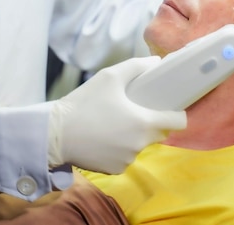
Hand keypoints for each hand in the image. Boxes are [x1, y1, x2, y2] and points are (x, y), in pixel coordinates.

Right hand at [47, 56, 186, 173]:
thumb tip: (156, 62)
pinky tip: (103, 138)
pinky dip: (119, 149)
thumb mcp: (110, 76)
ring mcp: (127, 159)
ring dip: (133, 136)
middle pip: (159, 133)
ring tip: (113, 123)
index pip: (178, 122)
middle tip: (133, 110)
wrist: (55, 134)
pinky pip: (125, 157)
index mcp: (144, 123)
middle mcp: (140, 145)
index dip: (176, 113)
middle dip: (151, 122)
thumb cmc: (85, 103)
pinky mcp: (114, 169)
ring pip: (140, 145)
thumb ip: (136, 67)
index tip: (167, 106)